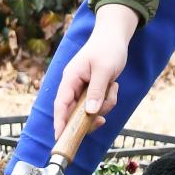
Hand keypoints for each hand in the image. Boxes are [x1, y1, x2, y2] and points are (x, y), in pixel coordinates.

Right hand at [52, 4, 137, 137]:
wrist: (115, 37)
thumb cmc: (108, 48)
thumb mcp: (104, 70)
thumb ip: (97, 91)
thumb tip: (90, 112)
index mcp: (71, 78)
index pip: (61, 104)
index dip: (60, 122)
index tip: (60, 137)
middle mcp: (73, 85)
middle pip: (76, 112)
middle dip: (92, 115)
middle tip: (103, 118)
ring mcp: (82, 89)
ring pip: (90, 110)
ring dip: (104, 105)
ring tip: (113, 88)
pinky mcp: (91, 90)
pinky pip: (98, 104)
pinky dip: (108, 100)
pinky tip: (114, 86)